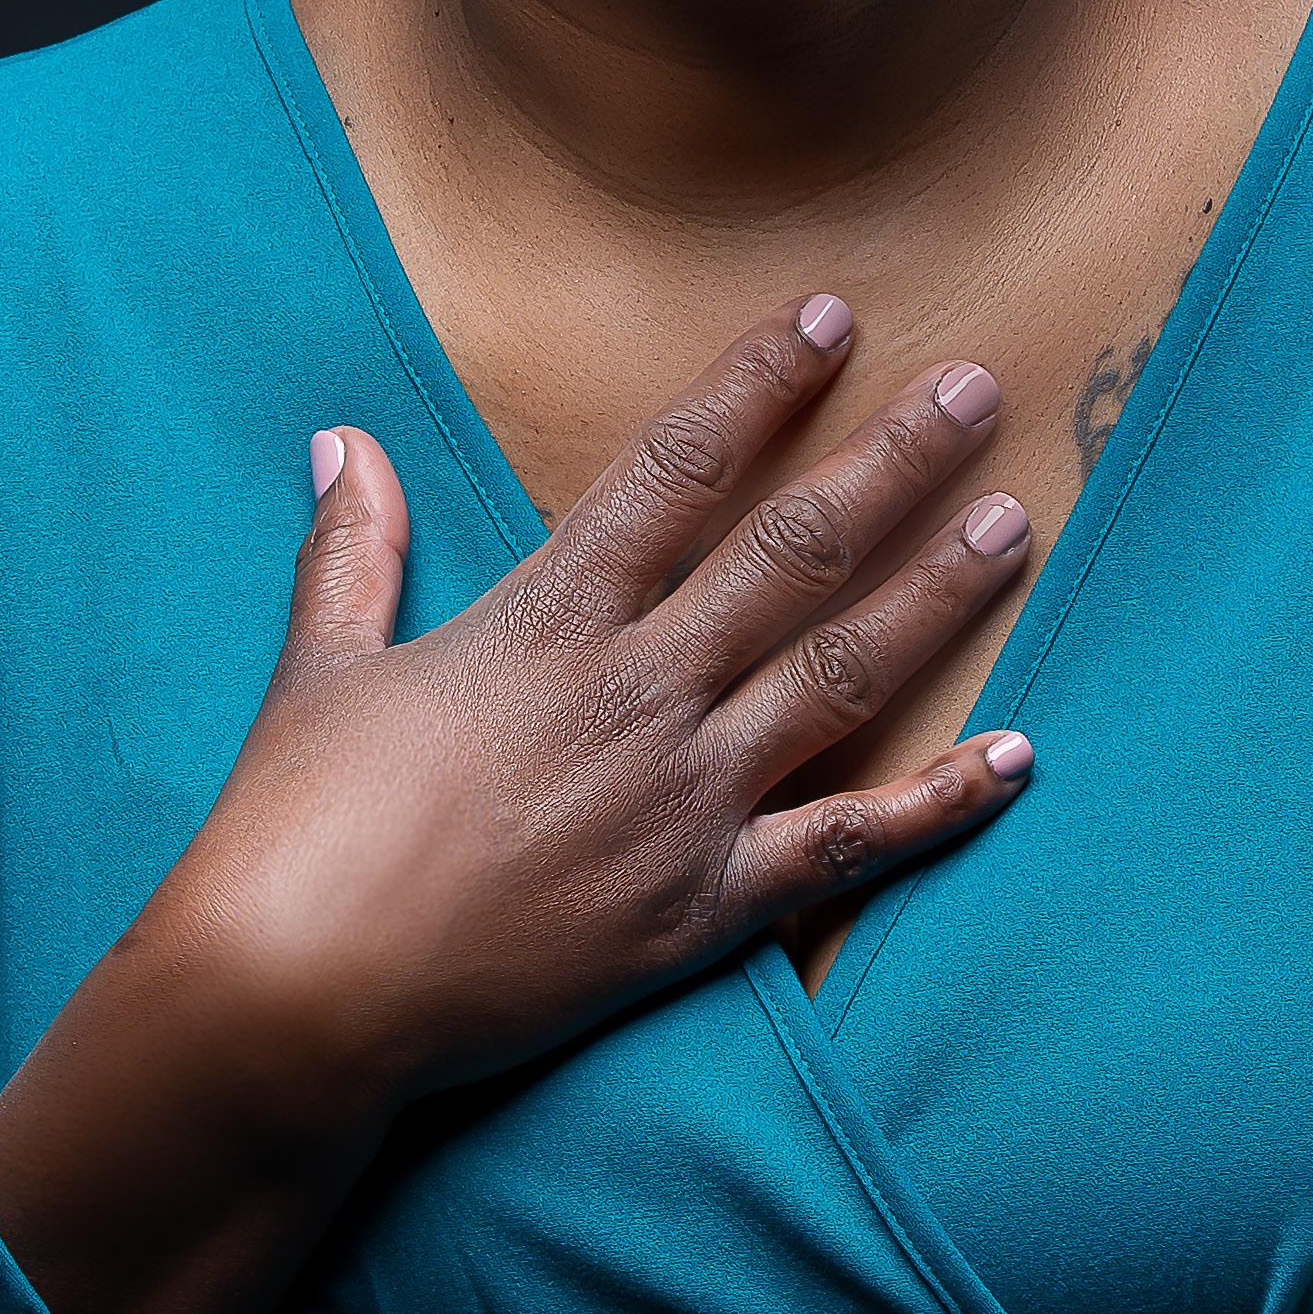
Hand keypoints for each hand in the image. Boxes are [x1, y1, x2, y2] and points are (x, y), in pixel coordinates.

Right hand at [0, 297, 1034, 1313]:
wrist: (302, 996)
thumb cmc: (295, 832)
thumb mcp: (320, 670)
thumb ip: (350, 551)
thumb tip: (341, 439)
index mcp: (546, 622)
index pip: (678, 469)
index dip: (760, 383)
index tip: (831, 316)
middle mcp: (637, 695)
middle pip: (794, 552)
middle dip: (894, 463)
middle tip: (980, 393)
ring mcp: (683, 803)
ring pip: (841, 676)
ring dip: (936, 597)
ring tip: (1013, 526)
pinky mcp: (705, 908)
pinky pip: (848, 848)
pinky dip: (941, 803)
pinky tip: (1017, 757)